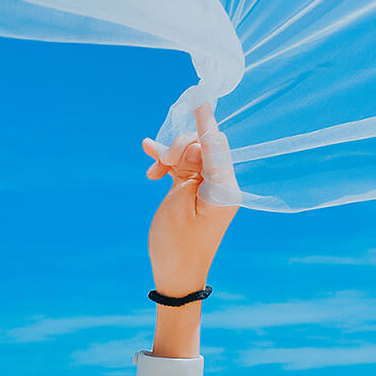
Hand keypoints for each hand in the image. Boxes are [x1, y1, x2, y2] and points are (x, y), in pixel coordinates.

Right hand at [142, 101, 239, 297]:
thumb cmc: (176, 244)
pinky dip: (168, 162)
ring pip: (191, 154)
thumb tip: (192, 144)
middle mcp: (221, 185)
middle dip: (179, 147)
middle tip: (161, 166)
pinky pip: (184, 168)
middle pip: (202, 146)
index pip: (216, 146)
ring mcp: (209, 189)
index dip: (206, 122)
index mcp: (224, 189)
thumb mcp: (178, 202)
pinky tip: (150, 155)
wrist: (176, 276)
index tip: (201, 98)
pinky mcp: (195, 193)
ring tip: (153, 171)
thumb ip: (187, 168)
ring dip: (170, 157)